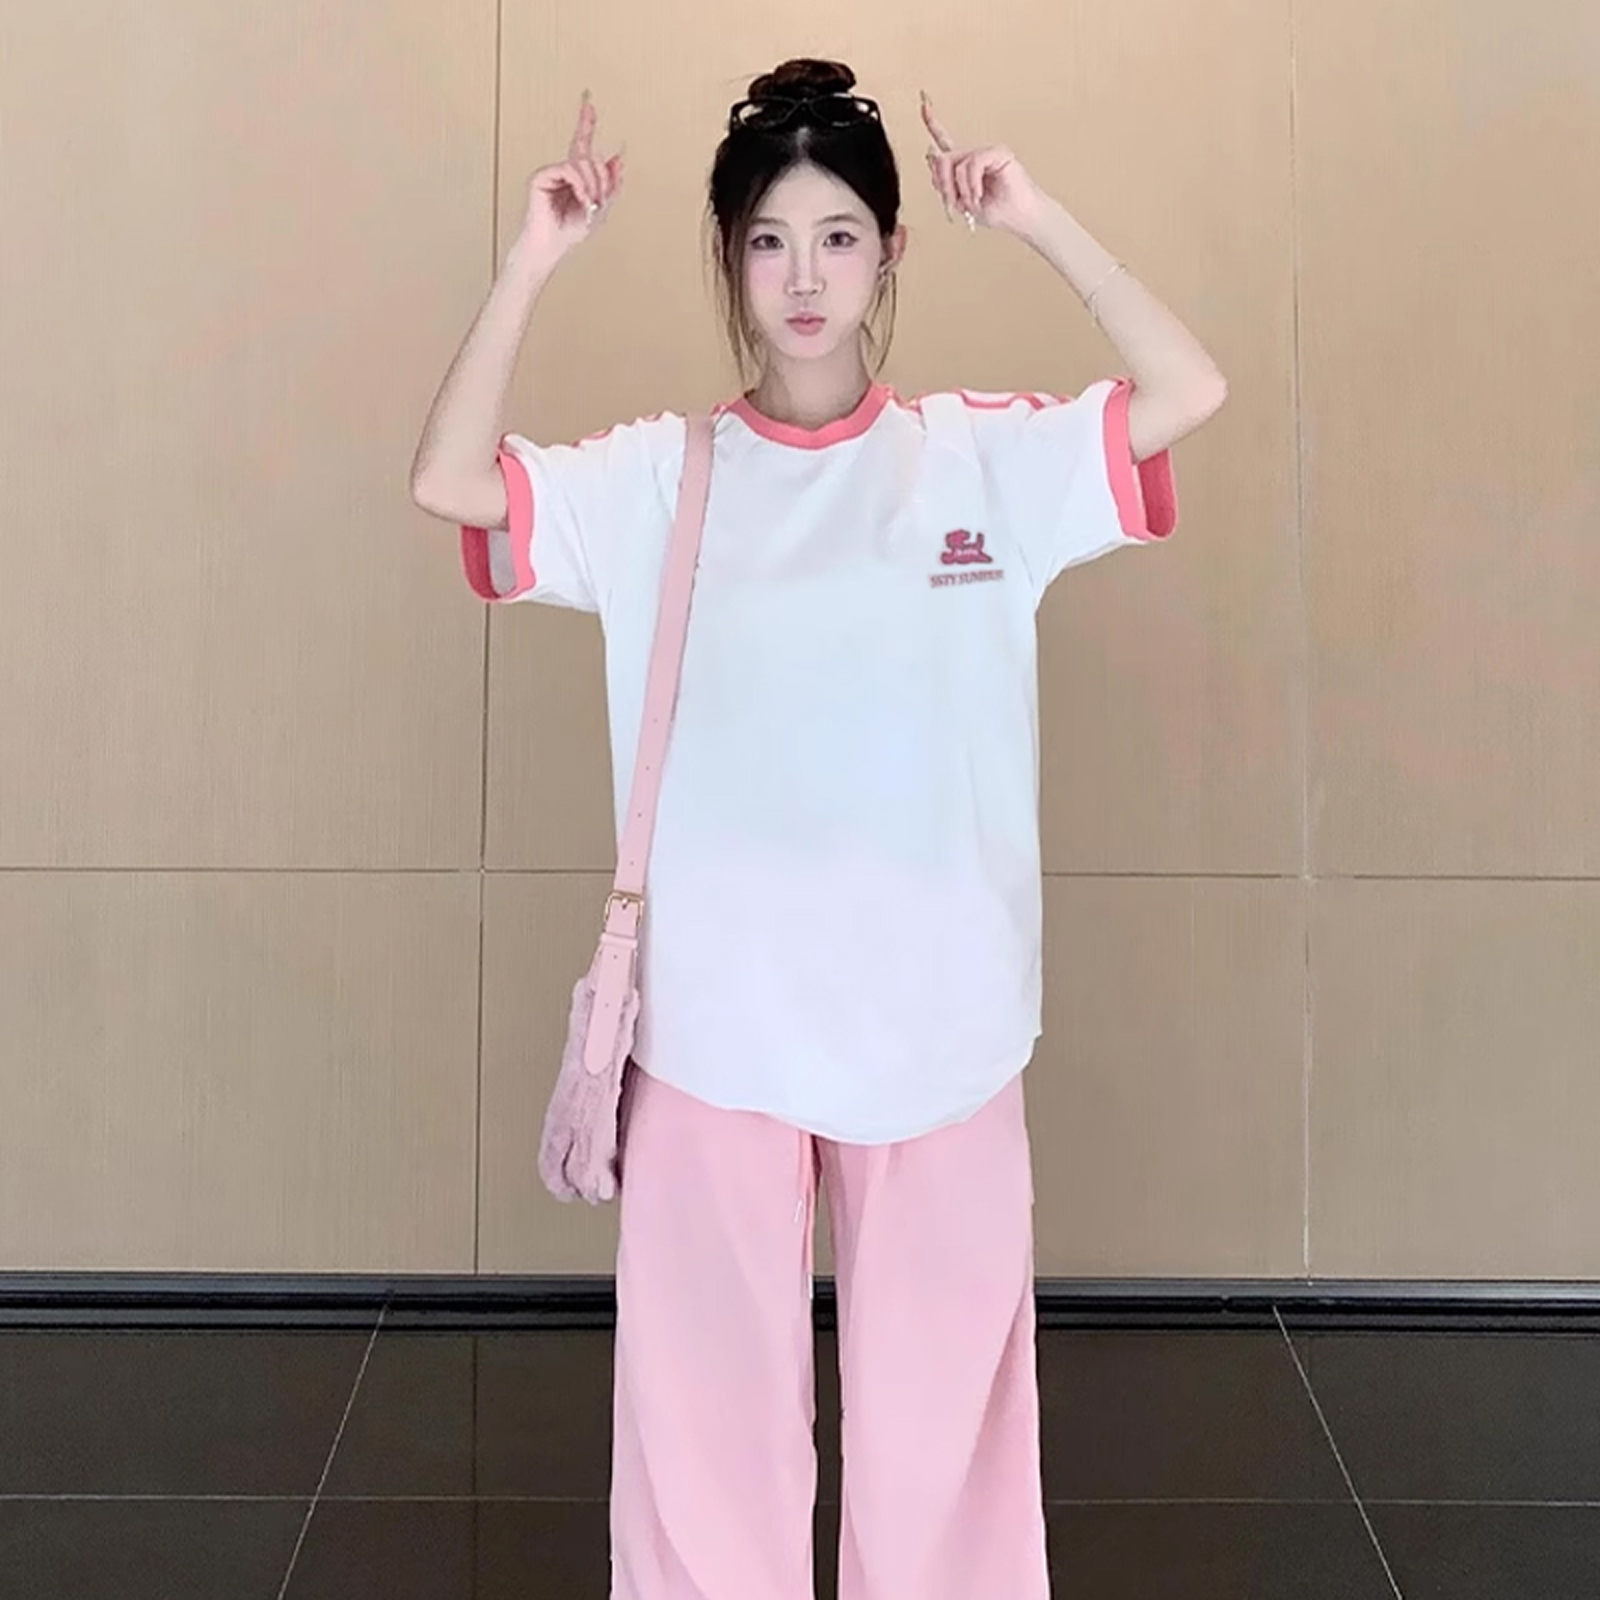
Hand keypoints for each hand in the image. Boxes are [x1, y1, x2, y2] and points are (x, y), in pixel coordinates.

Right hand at [516, 90, 624, 264]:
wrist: (551, 246)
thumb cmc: (569, 232)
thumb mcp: (600, 210)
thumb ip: (610, 185)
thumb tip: (618, 161)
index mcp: (575, 175)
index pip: (582, 144)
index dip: (585, 122)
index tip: (589, 102)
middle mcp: (563, 170)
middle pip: (589, 155)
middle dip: (602, 179)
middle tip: (600, 198)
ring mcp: (552, 172)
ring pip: (582, 163)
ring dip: (593, 186)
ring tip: (591, 203)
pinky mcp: (541, 177)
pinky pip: (569, 170)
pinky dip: (580, 186)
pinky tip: (581, 199)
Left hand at [919, 90, 1049, 238]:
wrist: (1018, 217)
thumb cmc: (996, 211)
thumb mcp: (960, 201)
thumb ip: (944, 182)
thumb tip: (931, 155)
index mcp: (964, 166)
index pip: (945, 141)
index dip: (933, 122)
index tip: (923, 102)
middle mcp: (974, 155)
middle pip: (944, 158)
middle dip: (944, 185)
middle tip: (953, 203)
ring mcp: (986, 152)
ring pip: (957, 163)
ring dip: (961, 189)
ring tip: (973, 201)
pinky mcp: (998, 152)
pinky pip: (972, 163)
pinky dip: (971, 183)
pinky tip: (979, 194)